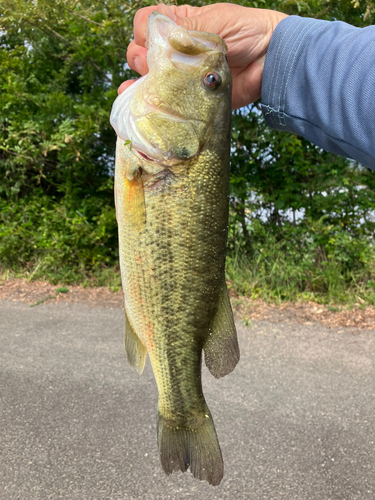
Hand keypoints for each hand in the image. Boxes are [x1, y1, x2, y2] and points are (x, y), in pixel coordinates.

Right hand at [119, 3, 287, 108]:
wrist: (270, 62)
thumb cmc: (246, 33)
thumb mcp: (214, 24)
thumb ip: (184, 31)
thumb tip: (156, 37)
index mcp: (179, 25)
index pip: (145, 23)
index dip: (143, 31)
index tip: (153, 41)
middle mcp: (175, 49)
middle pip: (140, 51)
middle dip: (143, 58)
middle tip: (159, 67)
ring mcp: (179, 74)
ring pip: (146, 76)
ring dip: (140, 81)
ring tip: (146, 88)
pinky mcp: (186, 96)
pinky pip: (161, 100)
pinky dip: (144, 102)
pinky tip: (136, 101)